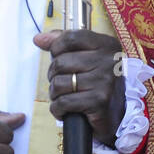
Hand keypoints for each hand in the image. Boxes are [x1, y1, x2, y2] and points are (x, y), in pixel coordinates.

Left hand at [35, 30, 125, 147]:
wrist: (114, 116)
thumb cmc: (94, 83)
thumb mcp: (83, 57)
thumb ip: (61, 44)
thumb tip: (38, 39)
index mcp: (107, 45)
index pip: (70, 37)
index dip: (56, 48)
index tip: (59, 57)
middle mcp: (109, 61)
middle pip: (60, 62)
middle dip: (54, 75)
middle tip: (66, 83)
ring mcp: (105, 81)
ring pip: (58, 83)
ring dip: (55, 94)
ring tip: (67, 96)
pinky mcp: (99, 102)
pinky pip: (63, 102)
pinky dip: (58, 109)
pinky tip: (67, 110)